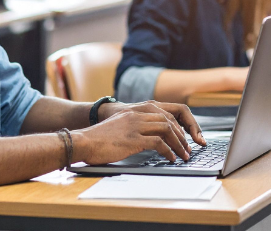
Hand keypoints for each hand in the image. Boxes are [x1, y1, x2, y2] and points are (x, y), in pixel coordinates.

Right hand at [74, 102, 204, 164]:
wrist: (82, 142)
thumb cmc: (98, 140)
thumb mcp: (119, 128)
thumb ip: (133, 129)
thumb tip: (149, 141)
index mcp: (134, 111)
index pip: (164, 114)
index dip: (177, 126)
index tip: (183, 138)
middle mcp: (136, 115)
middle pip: (169, 121)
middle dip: (182, 135)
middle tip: (187, 148)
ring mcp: (135, 126)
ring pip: (167, 130)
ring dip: (179, 144)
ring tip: (184, 155)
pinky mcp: (133, 139)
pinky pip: (158, 143)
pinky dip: (169, 151)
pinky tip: (171, 158)